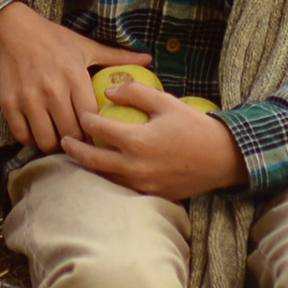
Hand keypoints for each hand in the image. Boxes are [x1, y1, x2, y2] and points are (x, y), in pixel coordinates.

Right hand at [0, 3, 148, 154]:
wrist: (11, 30)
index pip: (91, 119)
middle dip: (78, 144)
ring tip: (60, 141)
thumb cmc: (53, 39)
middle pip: (70, 134)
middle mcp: (52, 90)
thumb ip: (117, 57)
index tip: (100, 138)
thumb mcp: (86, 46)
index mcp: (75, 77)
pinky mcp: (9, 103)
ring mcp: (29, 98)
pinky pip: (22, 135)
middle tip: (81, 146)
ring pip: (46, 139)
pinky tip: (38, 133)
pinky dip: (31, 140)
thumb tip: (148, 59)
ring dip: (54, 145)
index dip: (97, 134)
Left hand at [61, 75, 248, 201]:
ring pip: (104, 177)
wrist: (223, 159)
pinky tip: (105, 169)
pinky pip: (122, 187)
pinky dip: (109, 178)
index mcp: (137, 141)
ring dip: (89, 166)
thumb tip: (109, 92)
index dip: (86, 119)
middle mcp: (135, 167)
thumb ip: (136, 92)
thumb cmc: (195, 127)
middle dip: (73, 149)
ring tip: (79, 156)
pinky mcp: (151, 195)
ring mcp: (142, 184)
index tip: (82, 114)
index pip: (99, 129)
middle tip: (63, 141)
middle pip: (92, 160)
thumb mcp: (167, 101)